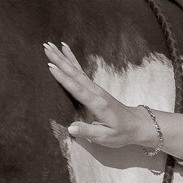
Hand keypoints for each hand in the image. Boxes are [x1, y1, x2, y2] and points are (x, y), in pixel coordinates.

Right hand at [42, 41, 182, 154]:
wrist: (136, 124)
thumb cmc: (121, 133)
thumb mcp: (105, 137)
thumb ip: (88, 131)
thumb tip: (70, 128)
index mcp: (97, 104)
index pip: (77, 89)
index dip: (63, 78)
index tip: (50, 67)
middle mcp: (96, 92)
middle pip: (75, 74)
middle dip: (60, 60)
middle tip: (46, 47)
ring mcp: (95, 88)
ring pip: (77, 70)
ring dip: (62, 57)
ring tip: (50, 45)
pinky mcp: (94, 88)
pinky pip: (80, 72)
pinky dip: (72, 60)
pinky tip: (65, 51)